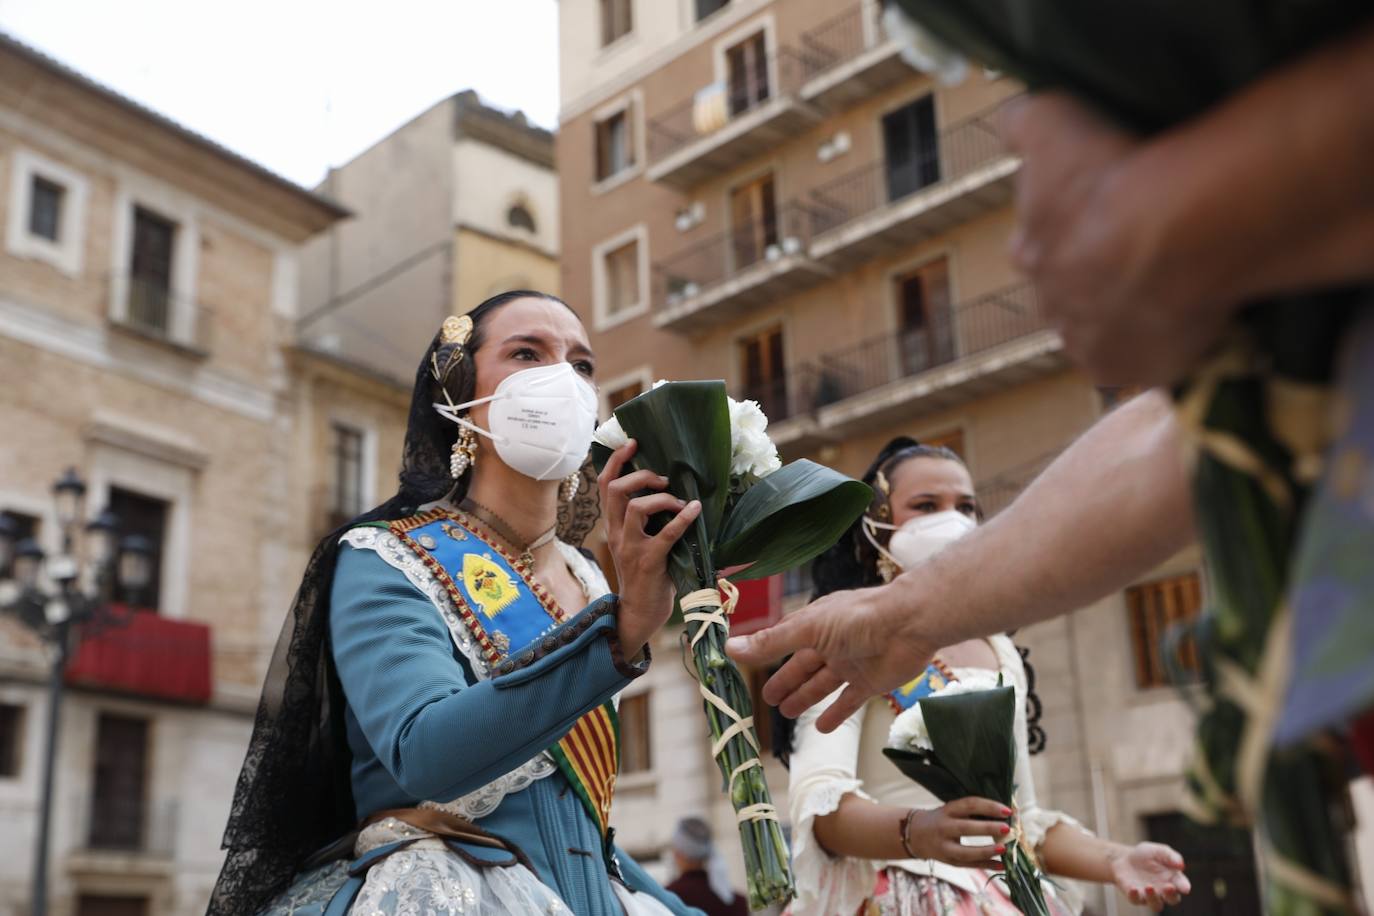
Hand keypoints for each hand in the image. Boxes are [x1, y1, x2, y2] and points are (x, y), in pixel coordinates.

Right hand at [598, 440, 700, 655]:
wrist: (640, 613)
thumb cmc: (647, 575)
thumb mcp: (637, 543)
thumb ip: (645, 521)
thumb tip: (671, 490)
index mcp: (613, 526)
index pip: (605, 486)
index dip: (615, 461)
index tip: (632, 443)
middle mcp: (616, 533)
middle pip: (615, 490)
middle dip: (640, 475)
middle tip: (663, 478)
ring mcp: (630, 548)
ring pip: (635, 508)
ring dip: (661, 498)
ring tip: (678, 501)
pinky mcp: (649, 562)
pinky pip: (665, 534)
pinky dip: (682, 519)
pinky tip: (695, 510)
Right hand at [726, 573, 947, 732]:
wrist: (910, 625)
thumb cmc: (857, 618)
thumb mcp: (808, 629)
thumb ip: (771, 642)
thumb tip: (729, 647)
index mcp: (814, 624)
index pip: (784, 641)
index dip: (767, 654)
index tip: (748, 667)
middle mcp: (831, 643)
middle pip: (802, 667)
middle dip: (786, 682)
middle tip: (768, 700)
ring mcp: (851, 663)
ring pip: (822, 685)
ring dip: (805, 698)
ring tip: (787, 713)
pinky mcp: (870, 682)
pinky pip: (848, 702)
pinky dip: (835, 715)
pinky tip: (821, 729)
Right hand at [903, 798, 1013, 867]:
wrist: (914, 834)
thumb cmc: (942, 819)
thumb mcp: (951, 810)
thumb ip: (972, 813)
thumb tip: (1004, 816)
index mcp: (947, 810)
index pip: (969, 805)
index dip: (988, 806)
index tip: (1007, 810)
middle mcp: (944, 828)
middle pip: (966, 828)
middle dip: (987, 828)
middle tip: (1007, 828)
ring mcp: (944, 847)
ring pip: (965, 851)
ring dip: (986, 851)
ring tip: (1003, 849)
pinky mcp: (949, 861)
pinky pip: (969, 865)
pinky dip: (986, 865)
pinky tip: (1001, 865)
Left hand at [1000, 93, 1237, 385]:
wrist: (1175, 235)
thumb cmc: (1110, 178)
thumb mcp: (1051, 124)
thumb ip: (1022, 122)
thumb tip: (1010, 123)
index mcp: (1033, 254)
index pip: (1035, 248)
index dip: (1062, 233)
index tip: (1094, 217)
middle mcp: (1054, 309)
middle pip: (1068, 296)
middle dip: (1091, 279)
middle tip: (1134, 255)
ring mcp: (1094, 346)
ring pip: (1103, 333)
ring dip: (1126, 316)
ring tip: (1167, 289)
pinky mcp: (1137, 372)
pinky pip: (1144, 366)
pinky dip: (1160, 349)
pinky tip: (1182, 325)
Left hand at [1107, 842, 1189, 910]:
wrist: (1125, 859)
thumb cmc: (1147, 855)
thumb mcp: (1159, 850)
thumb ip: (1170, 856)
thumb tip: (1181, 865)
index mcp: (1173, 879)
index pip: (1182, 885)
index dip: (1184, 887)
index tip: (1184, 888)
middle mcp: (1164, 891)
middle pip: (1173, 899)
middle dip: (1171, 895)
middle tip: (1168, 887)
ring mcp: (1150, 896)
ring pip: (1156, 905)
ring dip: (1153, 898)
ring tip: (1149, 887)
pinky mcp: (1135, 897)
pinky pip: (1136, 900)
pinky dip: (1135, 896)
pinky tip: (1133, 888)